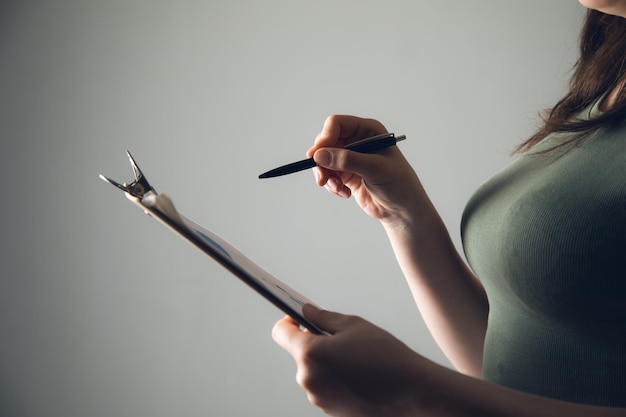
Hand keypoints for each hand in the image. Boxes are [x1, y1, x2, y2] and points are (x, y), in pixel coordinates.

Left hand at [273, 305, 443, 416]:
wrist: (412, 392)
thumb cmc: (385, 357)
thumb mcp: (353, 325)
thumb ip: (323, 316)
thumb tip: (307, 311)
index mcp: (310, 354)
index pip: (280, 333)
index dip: (288, 321)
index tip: (298, 318)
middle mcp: (308, 380)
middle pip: (299, 353)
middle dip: (313, 342)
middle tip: (338, 336)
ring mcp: (318, 398)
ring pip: (314, 371)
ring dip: (326, 361)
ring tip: (355, 357)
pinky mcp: (330, 411)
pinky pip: (326, 387)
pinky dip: (335, 378)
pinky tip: (358, 374)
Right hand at [308, 115, 427, 224]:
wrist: (403, 209)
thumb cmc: (398, 184)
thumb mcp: (374, 168)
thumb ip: (347, 160)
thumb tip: (320, 155)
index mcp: (368, 130)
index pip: (337, 124)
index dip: (325, 138)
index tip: (317, 155)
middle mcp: (358, 141)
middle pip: (326, 142)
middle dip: (322, 161)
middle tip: (322, 178)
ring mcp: (351, 158)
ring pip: (324, 160)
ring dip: (326, 176)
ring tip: (338, 188)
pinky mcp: (347, 174)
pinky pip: (328, 175)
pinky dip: (332, 185)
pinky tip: (345, 193)